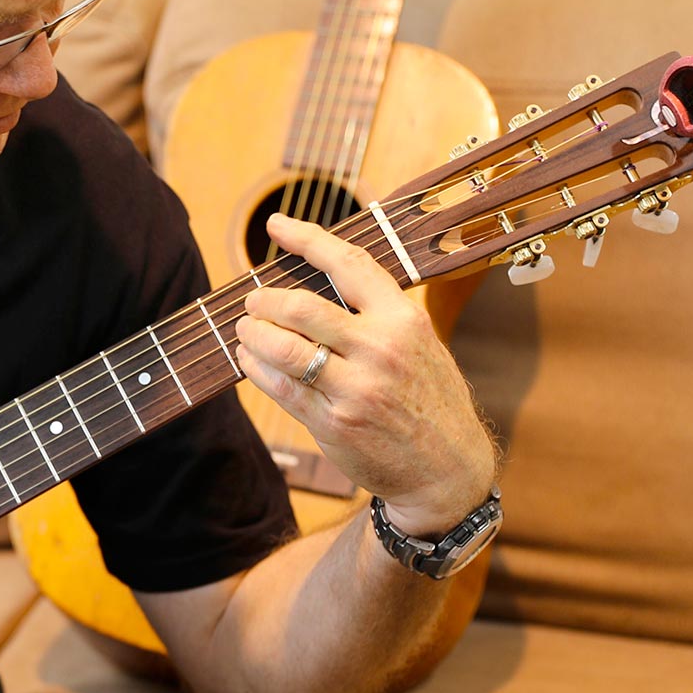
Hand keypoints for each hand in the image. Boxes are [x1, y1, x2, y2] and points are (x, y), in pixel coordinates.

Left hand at [233, 214, 497, 537]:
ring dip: (253, 334)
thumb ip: (380, 313)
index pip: (348, 264)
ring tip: (244, 329)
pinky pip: (281, 387)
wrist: (448, 468)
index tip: (276, 224)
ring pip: (284, 348)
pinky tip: (250, 359)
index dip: (307, 238)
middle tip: (253, 301)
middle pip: (302, 307)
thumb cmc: (430, 398)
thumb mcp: (422, 343)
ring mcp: (356, 388)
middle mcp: (381, 349)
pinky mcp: (334, 422)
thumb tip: (325, 278)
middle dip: (266, 300)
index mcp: (404, 319)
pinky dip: (256, 369)